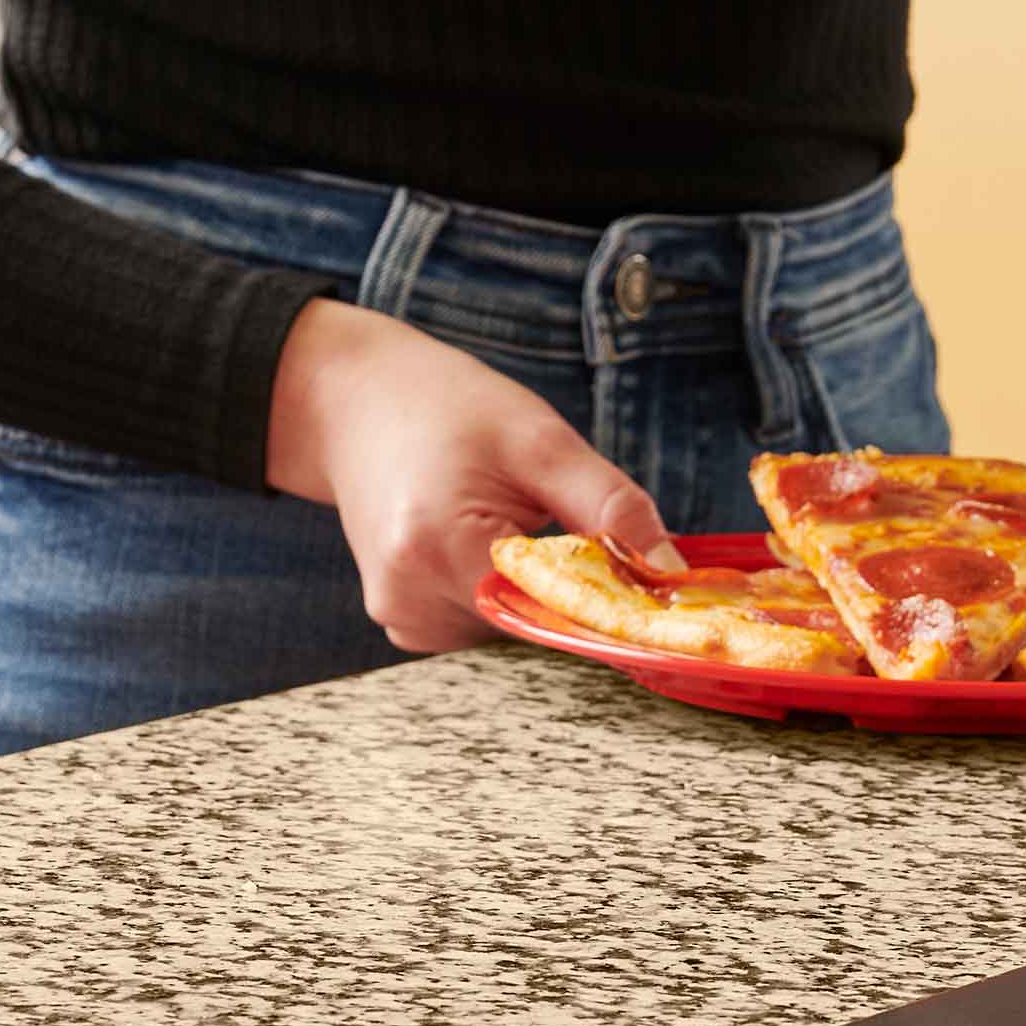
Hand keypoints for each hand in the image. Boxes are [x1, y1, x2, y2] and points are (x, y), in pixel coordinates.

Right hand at [262, 299, 677, 654]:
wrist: (352, 400)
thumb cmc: (446, 407)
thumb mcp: (540, 441)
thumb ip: (611, 509)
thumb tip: (673, 573)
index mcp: (442, 549)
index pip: (556, 612)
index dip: (607, 598)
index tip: (639, 578)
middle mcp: (411, 598)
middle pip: (534, 623)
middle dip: (564, 582)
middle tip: (547, 514)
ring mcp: (401, 616)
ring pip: (510, 625)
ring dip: (528, 585)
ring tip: (498, 514)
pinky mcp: (402, 620)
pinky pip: (479, 622)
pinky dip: (497, 588)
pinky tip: (475, 538)